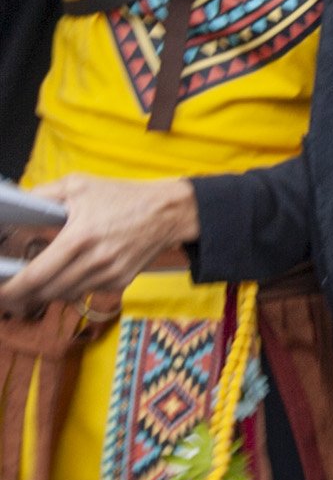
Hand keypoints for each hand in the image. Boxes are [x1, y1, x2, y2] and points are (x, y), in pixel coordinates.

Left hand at [0, 175, 197, 316]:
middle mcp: (95, 261)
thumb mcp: (80, 185)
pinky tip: (73, 272)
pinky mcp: (120, 281)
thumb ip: (43, 194)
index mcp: (80, 237)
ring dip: (49, 290)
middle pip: (48, 291)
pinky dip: (74, 286)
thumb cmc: (124, 196)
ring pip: (66, 294)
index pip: (36, 275)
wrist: (169, 212)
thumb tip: (16, 201)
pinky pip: (87, 291)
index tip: (1, 292)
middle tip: (12, 291)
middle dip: (25, 294)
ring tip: (43, 279)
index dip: (13, 289)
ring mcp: (109, 274)